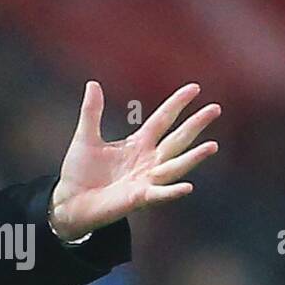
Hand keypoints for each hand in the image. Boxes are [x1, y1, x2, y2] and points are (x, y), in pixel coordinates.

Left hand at [49, 81, 219, 240]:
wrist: (68, 200)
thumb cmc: (80, 171)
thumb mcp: (85, 137)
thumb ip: (92, 112)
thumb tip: (93, 83)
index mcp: (138, 144)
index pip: (163, 120)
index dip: (177, 104)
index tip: (194, 88)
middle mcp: (148, 161)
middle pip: (177, 140)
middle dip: (195, 125)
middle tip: (215, 108)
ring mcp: (146, 180)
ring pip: (175, 166)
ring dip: (193, 158)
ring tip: (212, 145)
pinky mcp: (138, 198)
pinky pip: (159, 194)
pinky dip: (172, 191)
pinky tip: (187, 186)